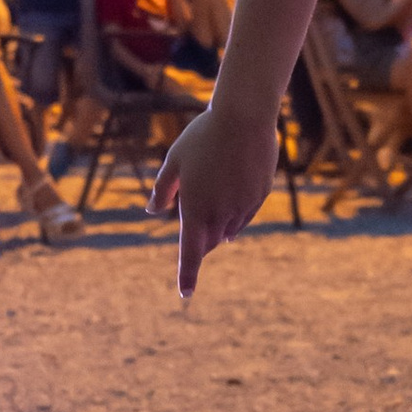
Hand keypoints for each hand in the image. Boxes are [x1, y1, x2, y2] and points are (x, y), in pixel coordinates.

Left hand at [147, 89, 279, 302]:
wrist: (244, 118)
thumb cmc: (203, 136)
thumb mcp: (174, 160)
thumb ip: (163, 189)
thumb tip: (152, 210)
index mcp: (195, 209)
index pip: (191, 253)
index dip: (187, 275)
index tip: (186, 294)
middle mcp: (220, 213)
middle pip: (210, 241)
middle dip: (201, 238)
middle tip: (195, 218)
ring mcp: (243, 206)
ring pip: (229, 229)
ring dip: (219, 226)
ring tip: (213, 199)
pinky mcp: (260, 195)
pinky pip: (245, 215)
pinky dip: (236, 214)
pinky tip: (232, 195)